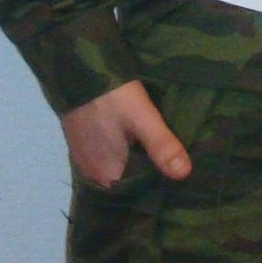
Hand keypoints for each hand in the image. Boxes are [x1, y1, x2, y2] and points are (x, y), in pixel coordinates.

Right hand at [62, 79, 191, 188]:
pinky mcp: (80, 145)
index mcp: (108, 175)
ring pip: (115, 170)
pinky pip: (105, 159)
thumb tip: (185, 175)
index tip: (177, 180)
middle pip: (125, 182)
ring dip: (133, 164)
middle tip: (172, 164)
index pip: (137, 193)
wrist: (76, 70)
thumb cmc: (111, 97)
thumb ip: (162, 146)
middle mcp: (92, 174)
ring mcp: (84, 160)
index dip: (156, 186)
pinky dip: (120, 155)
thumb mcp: (142, 118)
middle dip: (146, 174)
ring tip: (158, 154)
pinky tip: (134, 143)